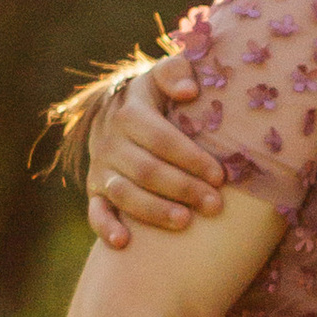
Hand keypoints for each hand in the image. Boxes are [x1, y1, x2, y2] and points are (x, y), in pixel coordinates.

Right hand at [88, 60, 230, 247]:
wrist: (122, 110)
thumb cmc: (159, 96)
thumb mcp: (165, 76)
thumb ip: (177, 72)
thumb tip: (189, 91)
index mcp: (129, 113)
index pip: (161, 138)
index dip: (190, 158)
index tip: (220, 175)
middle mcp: (110, 142)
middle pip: (146, 170)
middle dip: (182, 188)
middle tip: (215, 205)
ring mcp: (101, 169)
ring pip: (124, 194)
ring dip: (154, 211)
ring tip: (185, 222)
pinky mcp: (96, 191)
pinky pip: (96, 212)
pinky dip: (106, 228)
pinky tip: (124, 244)